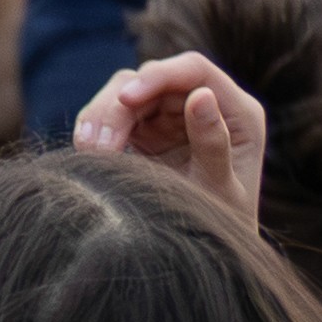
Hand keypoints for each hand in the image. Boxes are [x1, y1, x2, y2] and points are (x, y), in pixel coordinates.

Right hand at [72, 50, 267, 231]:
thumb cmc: (226, 224)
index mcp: (236, 111)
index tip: (126, 99)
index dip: (158, 75)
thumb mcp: (222, 190)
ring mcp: (172, 115)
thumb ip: (213, 144)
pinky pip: (112, 114)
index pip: (193, 70)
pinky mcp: (146, 128)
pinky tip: (85, 152)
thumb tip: (201, 95)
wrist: (210, 251)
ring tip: (88, 153)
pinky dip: (95, 128)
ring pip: (125, 92)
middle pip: (151, 78)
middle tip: (98, 148)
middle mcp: (203, 103)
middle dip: (118, 106)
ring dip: (101, 117)